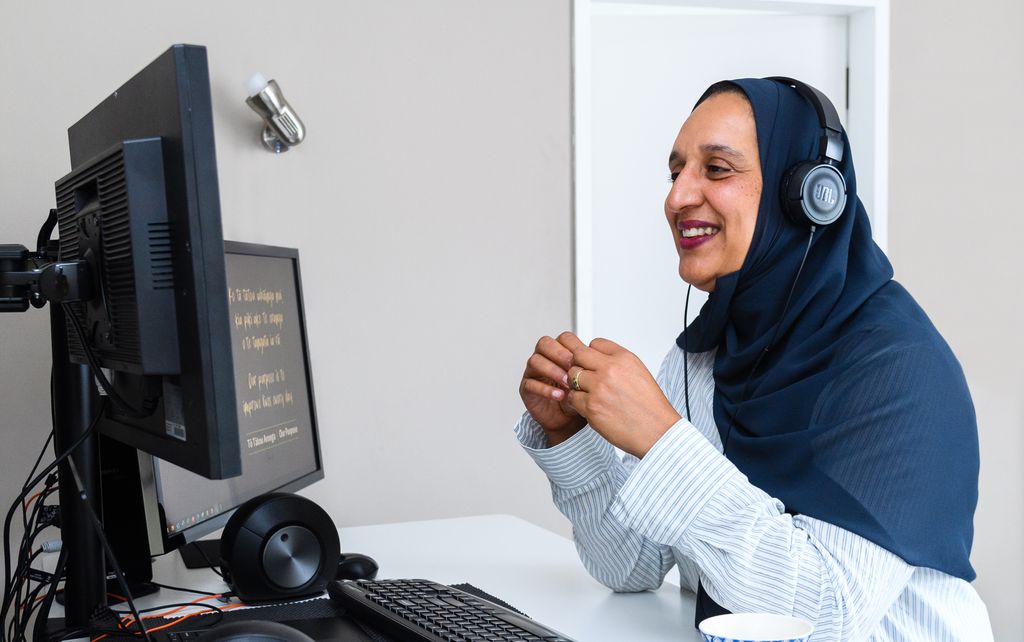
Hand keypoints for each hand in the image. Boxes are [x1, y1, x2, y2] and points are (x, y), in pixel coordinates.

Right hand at [519, 333, 587, 444]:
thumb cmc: (579, 396)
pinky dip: (545, 389)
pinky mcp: (527, 388)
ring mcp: (533, 372)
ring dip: (552, 370)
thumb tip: (605, 359)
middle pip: (544, 344)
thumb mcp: (590, 380)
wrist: (568, 420)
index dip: (571, 345)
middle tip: (572, 366)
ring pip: (535, 361)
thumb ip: (592, 368)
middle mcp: (544, 358)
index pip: (562, 338)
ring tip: (567, 383)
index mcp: (560, 352)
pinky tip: (559, 395)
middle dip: (559, 354)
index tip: (584, 358)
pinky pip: (530, 384)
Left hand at [559, 334, 680, 457]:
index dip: (591, 353)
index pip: (596, 343)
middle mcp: (610, 369)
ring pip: (572, 376)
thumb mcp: (639, 373)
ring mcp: (599, 388)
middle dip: (578, 364)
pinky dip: (577, 402)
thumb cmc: (650, 407)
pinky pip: (572, 397)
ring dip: (576, 384)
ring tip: (588, 393)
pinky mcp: (591, 407)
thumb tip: (598, 360)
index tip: (592, 361)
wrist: (657, 431)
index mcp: (624, 358)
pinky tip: (589, 406)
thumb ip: (617, 364)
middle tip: (583, 375)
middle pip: (578, 355)